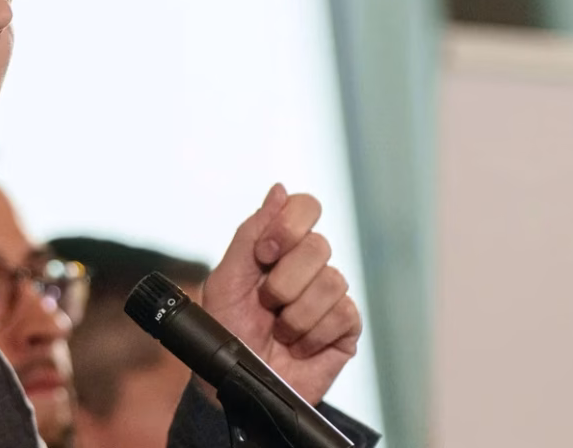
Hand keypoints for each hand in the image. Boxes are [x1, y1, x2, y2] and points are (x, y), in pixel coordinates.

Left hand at [200, 184, 361, 404]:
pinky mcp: (347, 327)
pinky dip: (312, 334)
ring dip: (295, 315)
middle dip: (283, 281)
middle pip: (319, 245)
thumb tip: (279, 190)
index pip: (305, 207)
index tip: (265, 252)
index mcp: (279, 247)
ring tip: (279, 331)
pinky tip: (298, 346)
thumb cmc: (227, 330)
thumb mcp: (226, 279)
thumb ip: (250, 234)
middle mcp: (308, 266)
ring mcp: (330, 295)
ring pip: (333, 281)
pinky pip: (343, 314)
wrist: (237, 383)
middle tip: (266, 303)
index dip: (289, 225)